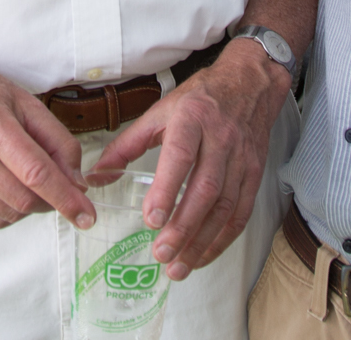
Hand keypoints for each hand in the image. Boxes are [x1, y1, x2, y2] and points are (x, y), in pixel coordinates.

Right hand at [0, 58, 91, 230]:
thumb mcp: (28, 103)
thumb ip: (58, 141)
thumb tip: (77, 183)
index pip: (37, 174)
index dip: (67, 199)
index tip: (87, 216)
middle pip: (24, 199)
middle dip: (52, 202)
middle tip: (61, 189)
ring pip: (9, 213)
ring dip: (31, 207)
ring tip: (31, 182)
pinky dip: (9, 212)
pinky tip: (11, 189)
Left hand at [92, 40, 291, 280]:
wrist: (250, 84)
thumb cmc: (200, 99)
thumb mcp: (159, 112)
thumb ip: (126, 145)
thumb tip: (95, 175)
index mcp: (191, 118)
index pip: (180, 156)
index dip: (167, 189)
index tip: (151, 220)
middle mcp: (220, 139)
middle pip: (205, 189)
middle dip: (183, 227)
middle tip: (161, 253)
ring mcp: (241, 158)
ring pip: (225, 206)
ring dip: (202, 241)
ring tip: (178, 266)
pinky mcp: (255, 173)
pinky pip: (241, 212)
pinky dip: (223, 238)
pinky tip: (203, 255)